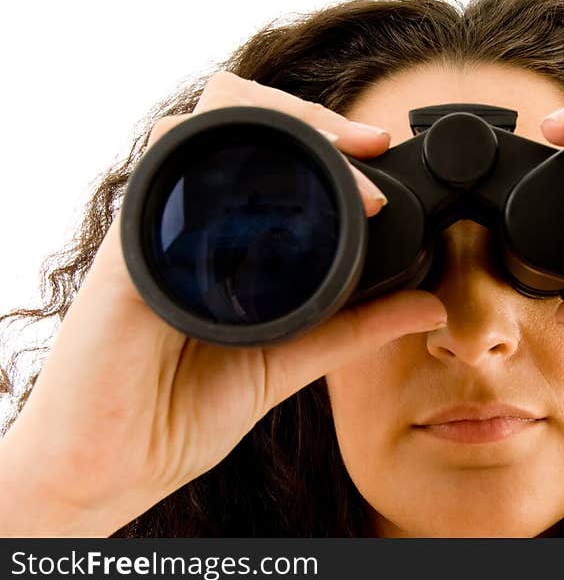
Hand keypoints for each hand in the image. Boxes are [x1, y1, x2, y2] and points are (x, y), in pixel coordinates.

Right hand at [0, 72, 447, 535]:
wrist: (119, 463)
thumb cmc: (187, 410)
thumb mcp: (293, 357)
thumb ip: (356, 327)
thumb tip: (428, 307)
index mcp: (227, 237)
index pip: (273, 153)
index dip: (328, 137)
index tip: (380, 149)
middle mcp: (191, 217)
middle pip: (239, 117)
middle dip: (311, 118)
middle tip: (367, 145)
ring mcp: (158, 223)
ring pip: (202, 123)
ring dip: (276, 123)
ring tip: (341, 161)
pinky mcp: (129, 244)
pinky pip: (162, 171)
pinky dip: (215, 156)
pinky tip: (266, 180)